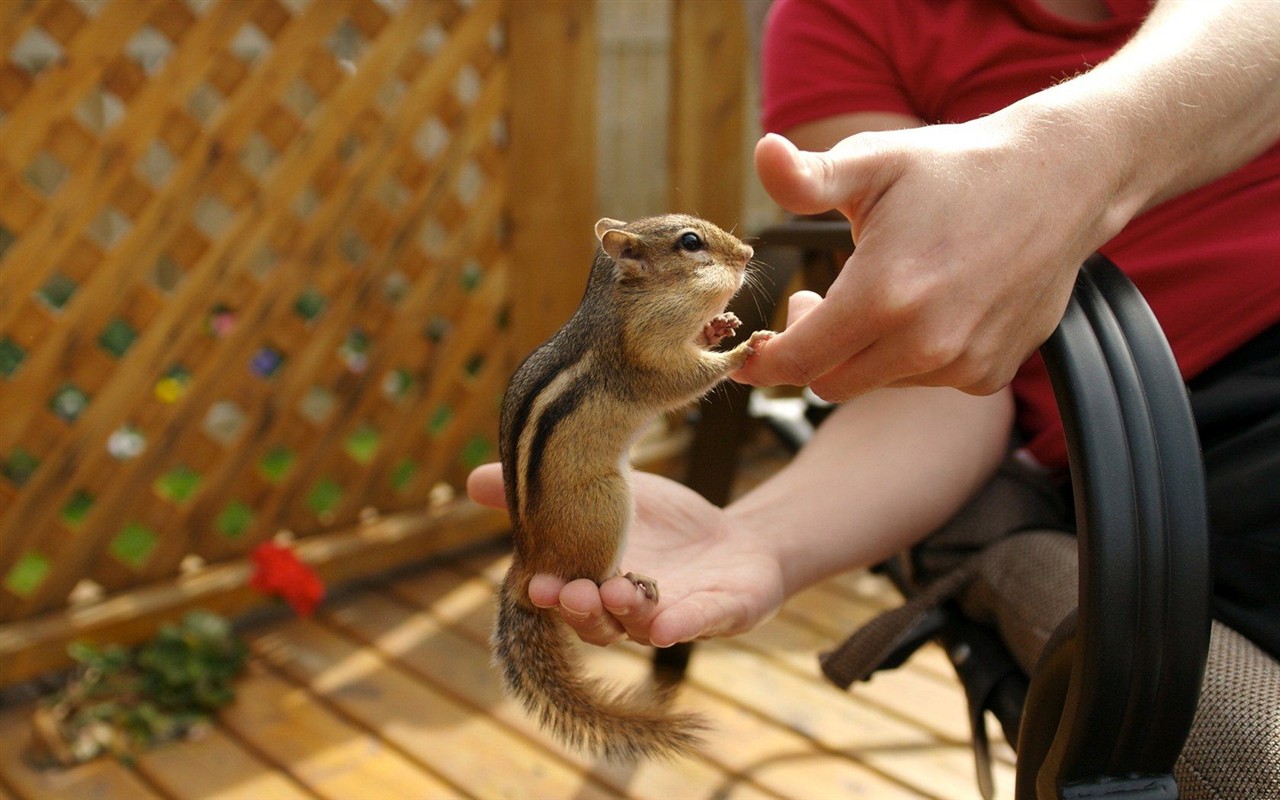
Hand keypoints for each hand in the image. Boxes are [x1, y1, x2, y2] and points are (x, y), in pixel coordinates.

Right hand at [466, 463, 784, 647]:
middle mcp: (625, 612)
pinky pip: (698, 626)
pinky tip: (668, 626)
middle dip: (579, 608)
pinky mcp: (717, 616)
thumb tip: (471, 479)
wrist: (736, 541)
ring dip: (625, 612)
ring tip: (616, 588)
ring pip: (641, 627)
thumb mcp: (602, 492)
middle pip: (596, 622)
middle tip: (565, 590)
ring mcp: (671, 617)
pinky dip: (681, 626)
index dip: (548, 593)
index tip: (532, 582)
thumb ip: (547, 490)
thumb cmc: (663, 524)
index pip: (564, 596)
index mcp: (593, 583)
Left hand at [737, 113, 1133, 399]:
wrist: (1063, 180)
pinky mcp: (991, 372)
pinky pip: (927, 381)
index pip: (797, 362)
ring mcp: (962, 362)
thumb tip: (763, 154)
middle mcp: (924, 342)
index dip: (763, 363)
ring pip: (877, 382)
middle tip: (818, 303)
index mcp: (882, 295)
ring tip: (883, 293)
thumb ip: (808, 176)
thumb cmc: (956, 168)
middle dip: (810, 351)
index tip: (752, 350)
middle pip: (830, 382)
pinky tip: (930, 307)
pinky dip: (914, 356)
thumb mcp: (874, 161)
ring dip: (865, 351)